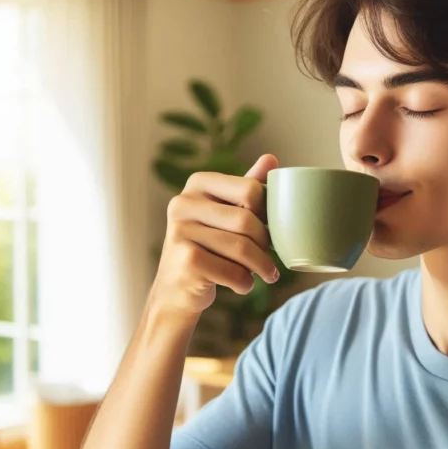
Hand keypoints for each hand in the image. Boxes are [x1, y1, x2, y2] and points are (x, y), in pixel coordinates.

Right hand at [147, 155, 280, 323]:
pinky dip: (245, 283)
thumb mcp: (225, 213)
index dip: (268, 213)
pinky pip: (233, 272)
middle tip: (270, 258)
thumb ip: (246, 187)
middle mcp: (183, 203)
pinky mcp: (186, 262)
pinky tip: (242, 284)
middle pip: (247, 220)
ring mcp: (181, 232)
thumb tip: (271, 158)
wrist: (176, 290)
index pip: (250, 189)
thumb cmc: (208, 246)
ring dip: (261, 266)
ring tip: (266, 273)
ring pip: (242, 248)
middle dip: (266, 244)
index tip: (270, 230)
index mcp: (197, 183)